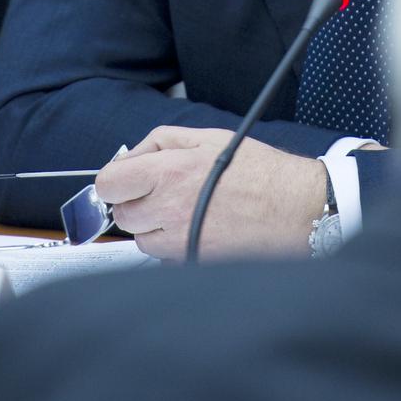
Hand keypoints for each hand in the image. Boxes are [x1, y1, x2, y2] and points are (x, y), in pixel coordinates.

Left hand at [94, 126, 326, 260]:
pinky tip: (198, 227)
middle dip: (136, 201)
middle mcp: (168, 211)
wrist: (293, 207)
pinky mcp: (191, 263)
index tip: (127, 177)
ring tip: (186, 209)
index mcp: (168, 173)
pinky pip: (164, 258)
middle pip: (121, 214)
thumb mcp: (207, 136)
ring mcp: (178, 242)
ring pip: (141, 240)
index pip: (107, 184)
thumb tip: (128, 157)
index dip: (115, 178)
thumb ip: (159, 141)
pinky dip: (172, 245)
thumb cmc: (257, 170)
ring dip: (153, 226)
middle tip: (164, 190)